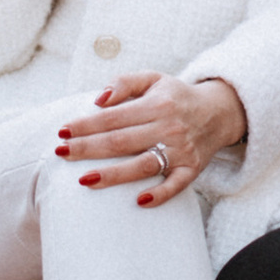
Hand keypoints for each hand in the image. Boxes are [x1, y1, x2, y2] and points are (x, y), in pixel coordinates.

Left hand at [55, 69, 245, 204]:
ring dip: (113, 174)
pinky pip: (175, 185)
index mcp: (156, 104)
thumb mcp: (153, 78)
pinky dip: (159, 194)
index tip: (63, 132)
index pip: (113, 117)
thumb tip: (98, 100)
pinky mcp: (192, 169)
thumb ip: (124, 82)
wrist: (219, 112)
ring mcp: (181, 150)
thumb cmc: (175, 96)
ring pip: (142, 165)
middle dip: (88, 148)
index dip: (86, 124)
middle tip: (61, 154)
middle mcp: (169, 127)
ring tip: (84, 180)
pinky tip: (139, 201)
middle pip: (121, 141)